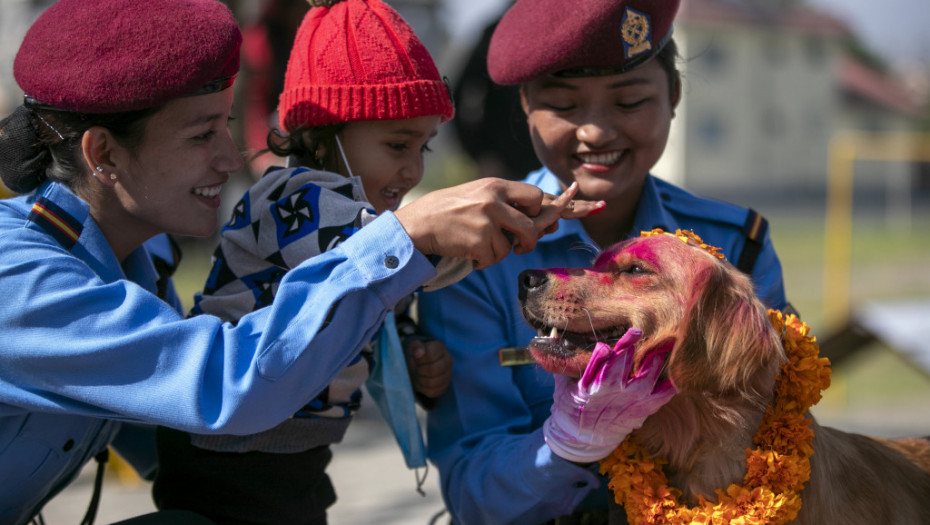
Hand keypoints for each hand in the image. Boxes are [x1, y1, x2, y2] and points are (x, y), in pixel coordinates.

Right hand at [395, 178, 601, 268]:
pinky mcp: (479, 241)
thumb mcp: (477, 198)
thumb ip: (507, 206)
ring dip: (497, 252)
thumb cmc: (447, 213)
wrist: (415, 226)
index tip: (590, 203)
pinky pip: (495, 258)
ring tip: (474, 243)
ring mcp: (487, 220)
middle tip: (517, 243)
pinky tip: (466, 251)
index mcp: (495, 186)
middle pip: (533, 224)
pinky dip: (482, 261)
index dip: (557, 206)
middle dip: (528, 239)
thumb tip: (546, 222)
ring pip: (513, 246)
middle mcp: (494, 199)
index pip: (535, 196)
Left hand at [404, 339, 452, 398]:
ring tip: (418, 375)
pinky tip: (421, 382)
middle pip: (434, 370)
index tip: (415, 358)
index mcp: (440, 348)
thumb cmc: (417, 355)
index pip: (431, 356)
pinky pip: (433, 392)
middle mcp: (448, 361)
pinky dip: (423, 389)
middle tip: (416, 368)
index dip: (420, 359)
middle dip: (420, 370)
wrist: (420, 365)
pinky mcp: (444, 387)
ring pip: (433, 382)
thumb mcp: (414, 347)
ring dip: (421, 380)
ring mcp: (448, 375)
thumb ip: (416, 347)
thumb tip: (418, 353)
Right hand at [543, 329, 675, 462]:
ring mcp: (628, 404)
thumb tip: (550, 337)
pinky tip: (677, 372)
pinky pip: (659, 398)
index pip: (597, 365)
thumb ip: (564, 362)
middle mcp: (609, 395)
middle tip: (638, 331)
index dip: (603, 354)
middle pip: (622, 369)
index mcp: (588, 387)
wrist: (582, 439)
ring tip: (661, 344)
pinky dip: (669, 386)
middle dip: (629, 350)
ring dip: (653, 363)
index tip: (607, 343)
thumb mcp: (562, 384)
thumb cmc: (571, 405)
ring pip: (644, 381)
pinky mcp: (641, 411)